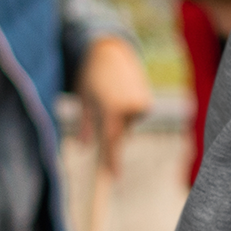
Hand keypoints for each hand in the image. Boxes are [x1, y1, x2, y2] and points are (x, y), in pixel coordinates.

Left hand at [76, 36, 151, 171]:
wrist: (111, 53)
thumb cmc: (91, 76)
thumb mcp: (83, 99)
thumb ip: (85, 124)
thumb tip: (85, 147)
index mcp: (110, 107)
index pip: (112, 140)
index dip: (112, 160)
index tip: (114, 177)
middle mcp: (129, 107)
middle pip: (120, 134)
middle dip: (111, 131)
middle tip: (101, 109)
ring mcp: (141, 105)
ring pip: (127, 125)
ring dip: (119, 119)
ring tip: (110, 97)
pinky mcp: (147, 102)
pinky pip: (134, 117)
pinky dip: (127, 112)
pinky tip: (121, 95)